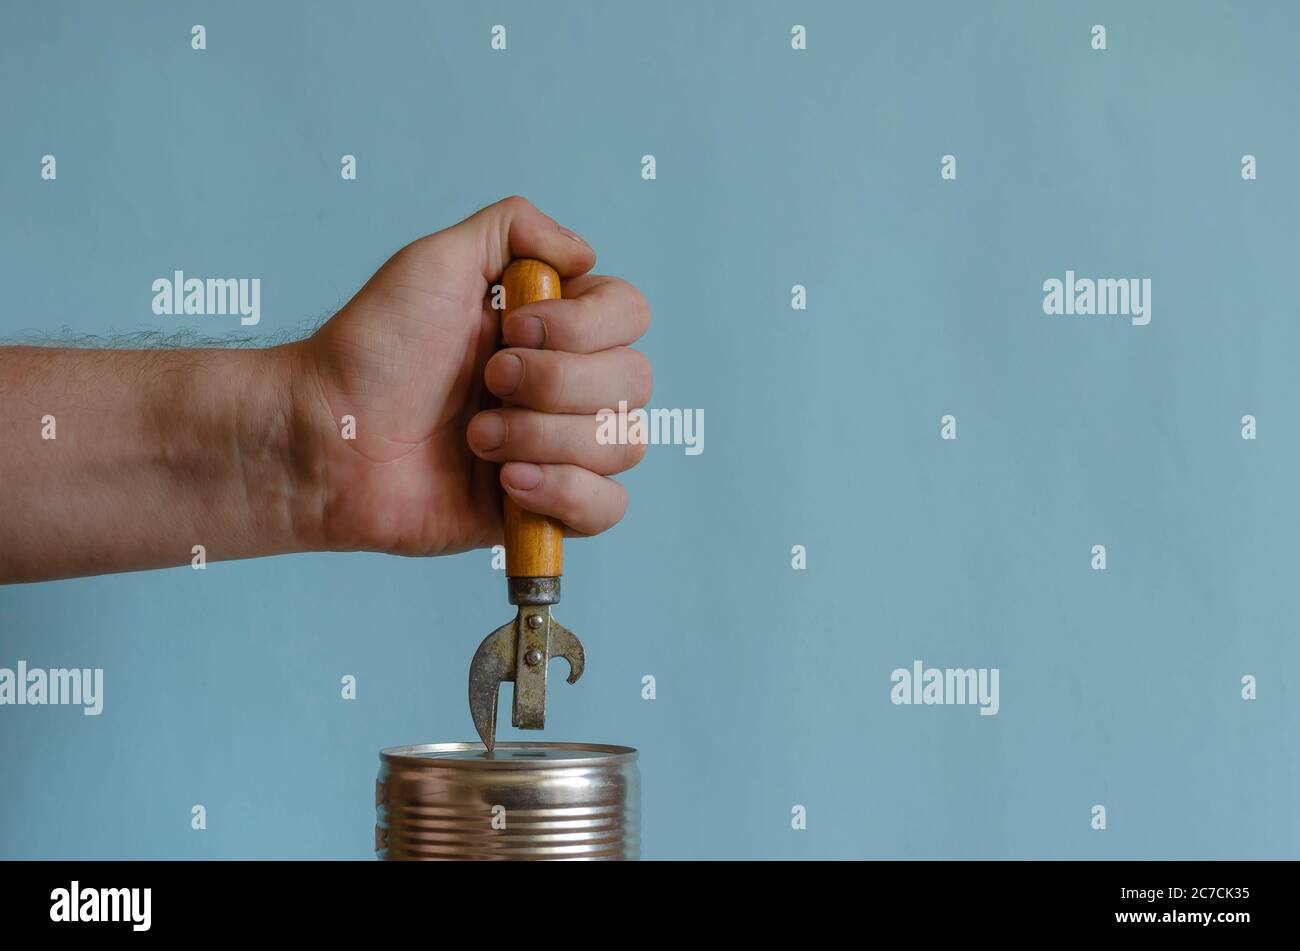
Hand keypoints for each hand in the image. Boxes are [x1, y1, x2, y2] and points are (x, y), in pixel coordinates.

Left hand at [290, 196, 651, 556]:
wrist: (326, 438)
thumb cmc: (371, 350)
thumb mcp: (435, 260)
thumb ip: (515, 228)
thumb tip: (586, 253)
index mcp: (552, 327)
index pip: (630, 315)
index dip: (583, 326)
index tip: (509, 329)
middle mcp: (566, 385)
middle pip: (634, 382)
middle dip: (556, 384)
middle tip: (485, 384)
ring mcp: (558, 448)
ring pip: (621, 444)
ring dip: (544, 438)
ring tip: (475, 440)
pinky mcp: (544, 508)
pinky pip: (608, 507)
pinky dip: (565, 492)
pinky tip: (507, 483)